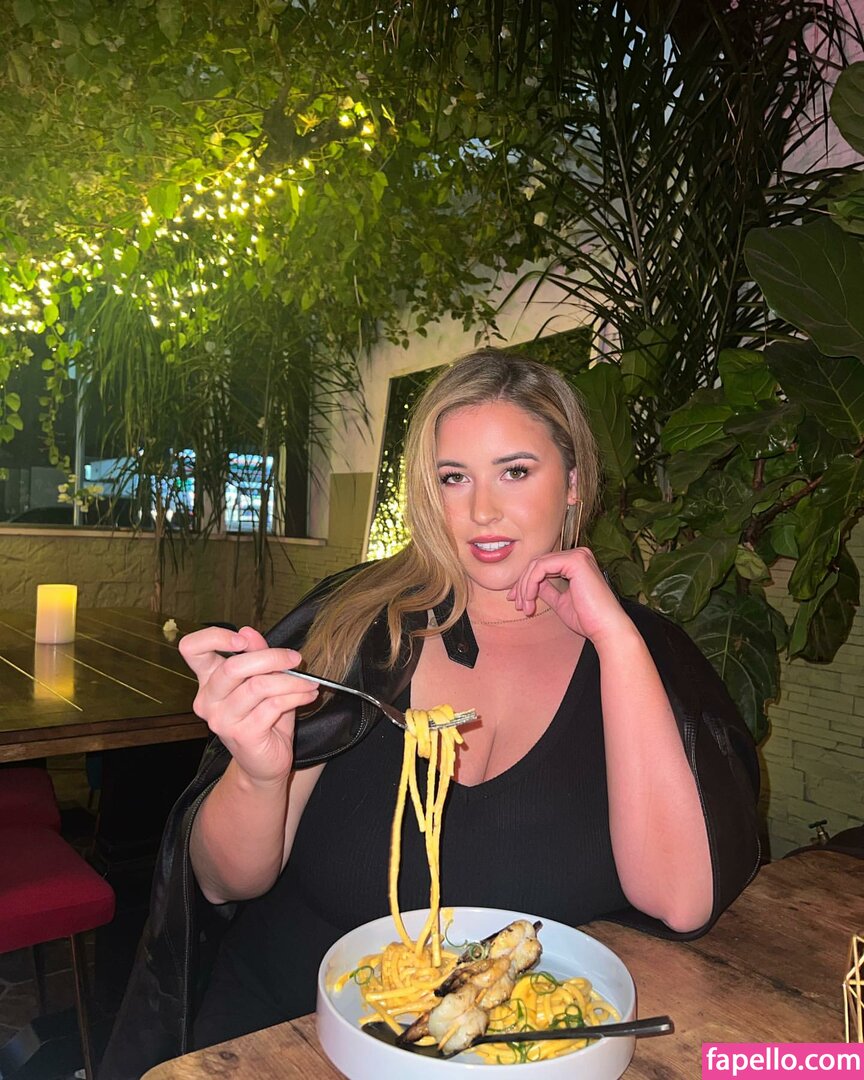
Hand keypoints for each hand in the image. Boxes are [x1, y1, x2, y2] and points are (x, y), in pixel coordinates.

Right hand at [179, 625, 319, 784]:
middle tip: (295, 658)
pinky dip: (296, 696)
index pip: (191, 648)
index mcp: (208, 681)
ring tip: (308, 682)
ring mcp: (222, 719)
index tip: (243, 640)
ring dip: (290, 680)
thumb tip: (248, 631)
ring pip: (258, 685)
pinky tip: (308, 695)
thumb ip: (256, 656)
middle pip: (233, 666)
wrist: (264, 763)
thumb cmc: (264, 718)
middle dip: (271, 657)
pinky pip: (273, 704)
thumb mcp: (262, 681)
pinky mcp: (242, 734)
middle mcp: (208, 700)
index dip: (215, 637)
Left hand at [507, 547, 631, 646]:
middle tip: (518, 605)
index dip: (526, 582)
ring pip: (537, 564)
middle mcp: (579, 555)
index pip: (544, 566)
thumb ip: (547, 589)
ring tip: (525, 607)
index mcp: (577, 563)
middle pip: (538, 563)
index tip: (516, 601)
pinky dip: (531, 584)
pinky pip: (541, 567)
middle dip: (523, 585)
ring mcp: (578, 556)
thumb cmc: (587, 619)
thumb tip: (530, 584)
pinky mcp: (575, 561)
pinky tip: (531, 600)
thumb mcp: (560, 601)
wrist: (605, 628)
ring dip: (526, 587)